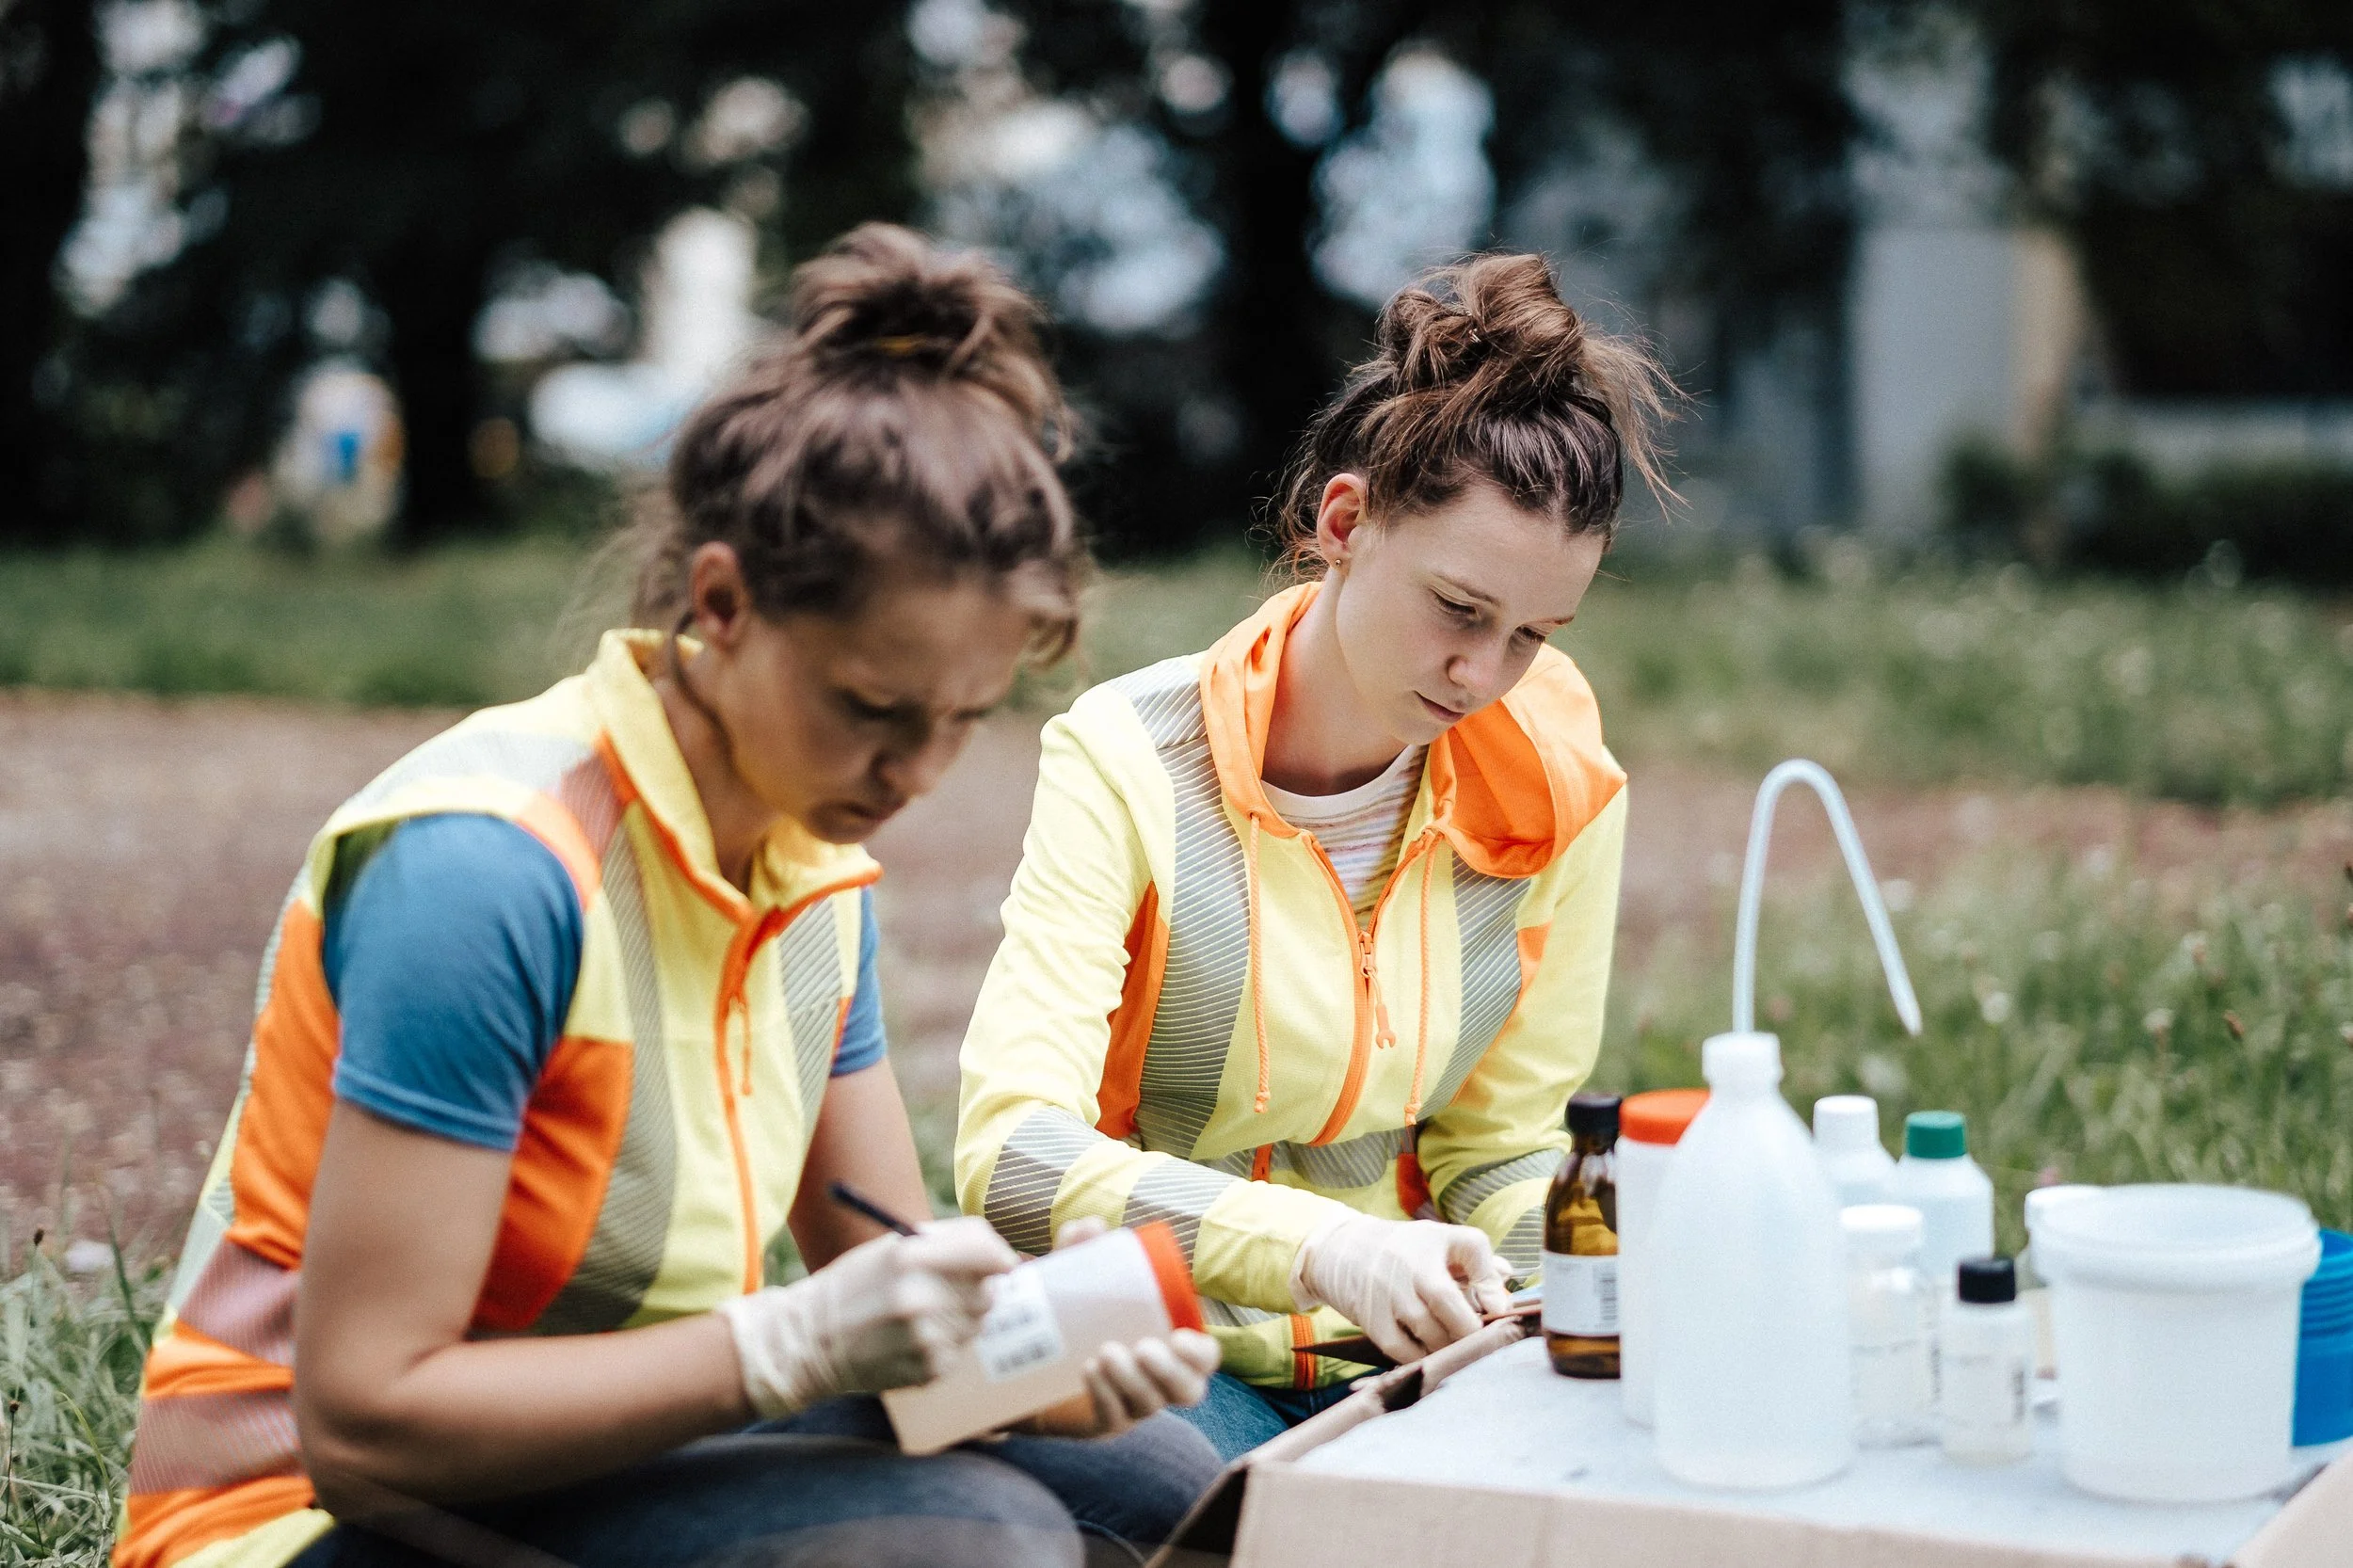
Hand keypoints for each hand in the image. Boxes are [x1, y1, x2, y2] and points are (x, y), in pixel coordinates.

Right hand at [715, 1216, 1016, 1417]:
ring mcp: (924, 1337)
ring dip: (960, 1318)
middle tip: (946, 1290)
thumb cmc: (856, 1285)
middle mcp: (920, 1297)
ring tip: (920, 1316)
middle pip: (987, 1290)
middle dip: (975, 1288)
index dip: (998, 1254)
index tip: (1000, 1261)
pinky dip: (944, 1345)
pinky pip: (959, 1351)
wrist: (810, 1342)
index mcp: (910, 1256)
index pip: (985, 1248)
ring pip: (976, 1323)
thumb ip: (946, 1244)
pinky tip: (911, 1341)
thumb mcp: (892, 1248)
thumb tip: (1002, 1256)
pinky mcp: (927, 1369)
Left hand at [1019, 1219, 1221, 1437]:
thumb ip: (1082, 1252)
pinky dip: (1104, 1393)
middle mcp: (1158, 1381)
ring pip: (1150, 1404)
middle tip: (1143, 1347)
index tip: (1180, 1337)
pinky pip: (1113, 1415)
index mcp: (1168, 1347)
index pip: (1204, 1358)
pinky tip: (1086, 1371)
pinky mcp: (1103, 1423)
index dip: (1201, 1353)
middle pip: (1189, 1390)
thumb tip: (1090, 1226)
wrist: (1029, 1365)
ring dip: (1132, 1380)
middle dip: (1171, 1372)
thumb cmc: (1072, 1317)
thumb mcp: (1076, 1282)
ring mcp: (1132, 1405)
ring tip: (1104, 1352)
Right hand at [1292, 1212, 1510, 1364]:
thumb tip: (1508, 1285)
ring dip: (1451, 1346)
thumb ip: (1478, 1263)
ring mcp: (1388, 1295)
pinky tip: (1432, 1353)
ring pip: (1432, 1334)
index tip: (1501, 1312)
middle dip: (1473, 1329)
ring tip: (1458, 1346)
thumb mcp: (1441, 1242)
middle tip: (1482, 1340)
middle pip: (1452, 1306)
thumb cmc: (1405, 1249)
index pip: (1472, 1250)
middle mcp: (1409, 1266)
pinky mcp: (1372, 1320)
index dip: (1492, 1285)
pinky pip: (1405, 1351)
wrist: (1342, 1250)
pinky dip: (1423, 1357)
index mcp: (1434, 1241)